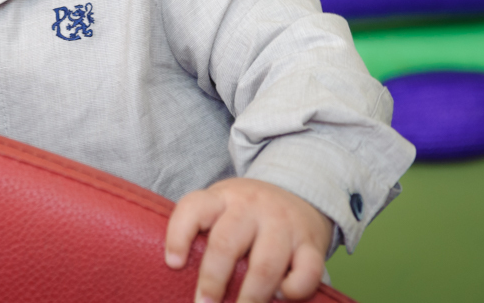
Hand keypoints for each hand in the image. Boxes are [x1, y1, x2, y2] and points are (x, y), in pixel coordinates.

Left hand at [165, 177, 332, 302]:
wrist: (300, 191)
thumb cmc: (248, 212)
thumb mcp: (222, 207)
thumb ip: (204, 232)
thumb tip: (177, 274)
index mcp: (223, 198)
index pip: (194, 208)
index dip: (179, 235)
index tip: (173, 264)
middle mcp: (251, 207)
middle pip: (227, 242)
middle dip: (212, 279)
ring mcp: (283, 224)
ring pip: (265, 263)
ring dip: (250, 295)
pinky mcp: (311, 243)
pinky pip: (307, 270)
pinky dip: (293, 289)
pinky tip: (282, 296)